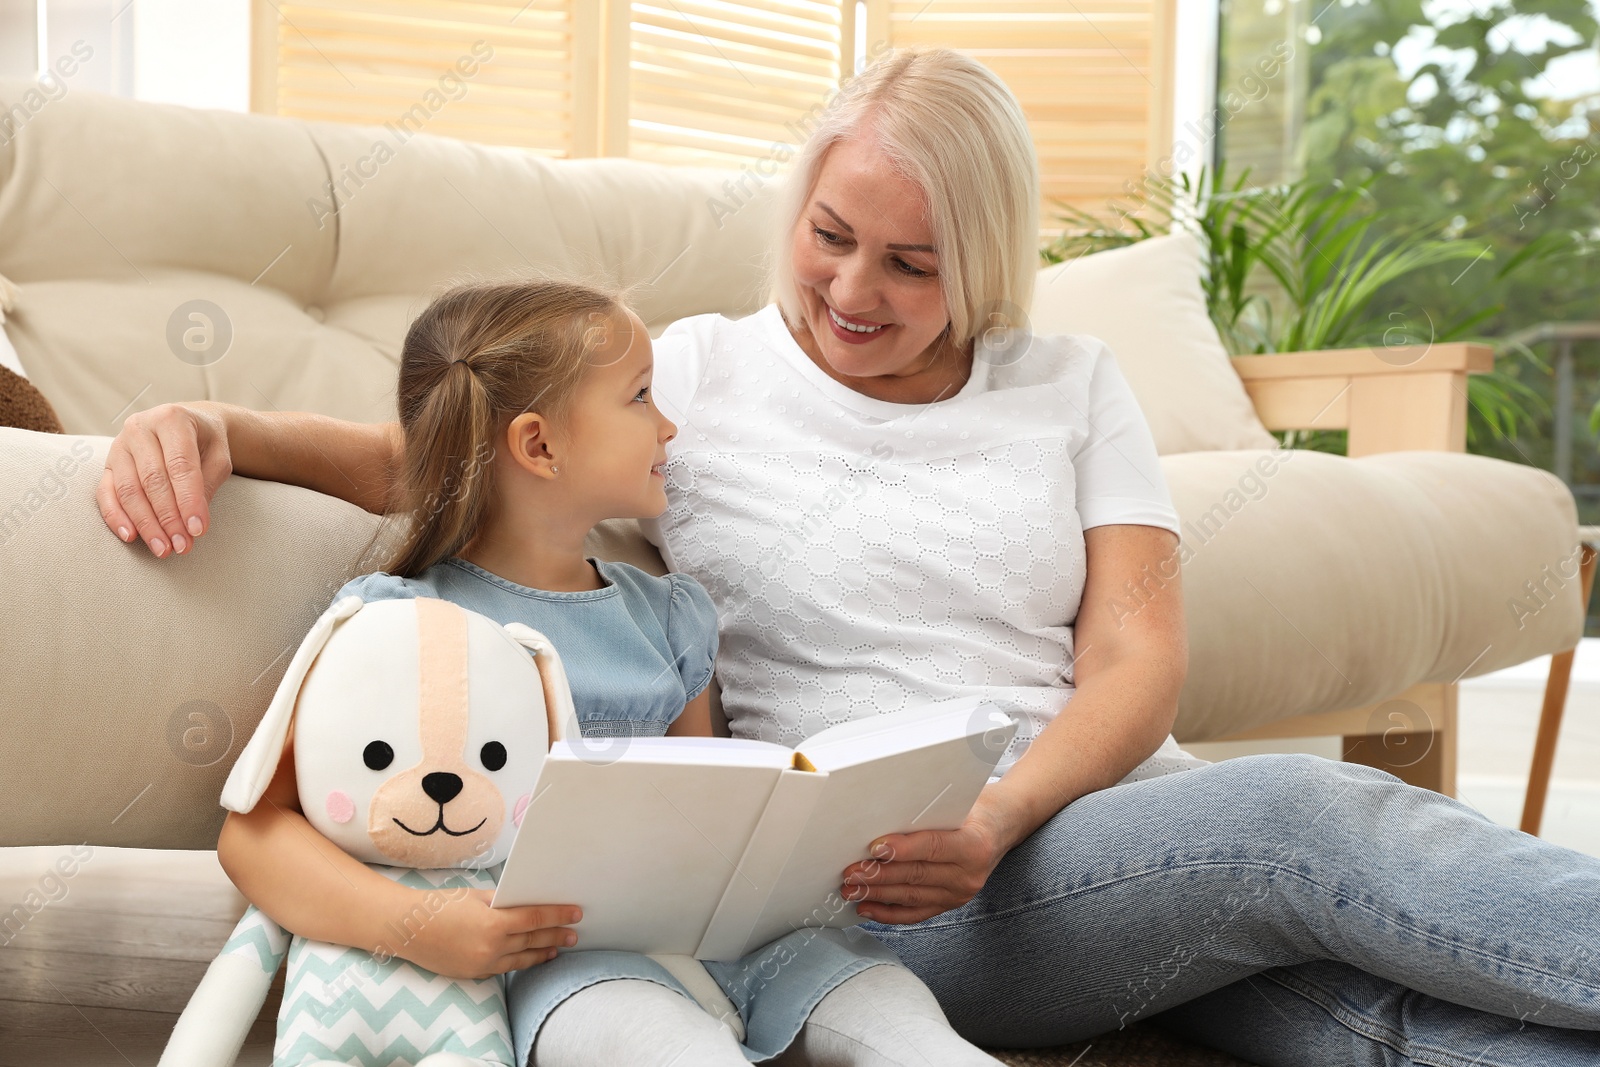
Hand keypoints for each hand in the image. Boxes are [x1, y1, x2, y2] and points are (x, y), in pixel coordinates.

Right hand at [96, 402, 231, 556]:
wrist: (188, 425)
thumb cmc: (206, 443)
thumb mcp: (218, 457)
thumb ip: (207, 484)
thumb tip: (192, 523)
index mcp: (171, 419)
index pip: (180, 465)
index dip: (188, 500)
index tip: (198, 530)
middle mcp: (140, 428)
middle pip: (152, 480)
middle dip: (168, 518)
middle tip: (182, 546)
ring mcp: (119, 445)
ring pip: (129, 490)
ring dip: (146, 523)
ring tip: (163, 549)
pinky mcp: (107, 463)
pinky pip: (105, 493)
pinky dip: (116, 516)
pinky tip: (131, 537)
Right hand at [396, 887, 582, 979]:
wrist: (408, 930)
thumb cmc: (440, 906)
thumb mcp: (475, 896)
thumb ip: (502, 902)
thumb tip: (526, 902)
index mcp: (493, 923)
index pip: (535, 919)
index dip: (558, 915)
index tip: (575, 913)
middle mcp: (491, 947)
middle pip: (533, 941)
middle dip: (556, 936)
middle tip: (574, 933)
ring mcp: (483, 964)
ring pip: (521, 959)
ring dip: (542, 953)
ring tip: (558, 948)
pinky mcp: (474, 974)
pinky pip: (503, 968)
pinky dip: (520, 962)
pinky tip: (530, 958)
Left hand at [839, 805, 1007, 925]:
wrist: (1002, 826)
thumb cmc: (974, 808)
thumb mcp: (958, 803)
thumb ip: (927, 813)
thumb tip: (882, 817)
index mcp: (974, 844)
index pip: (932, 847)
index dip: (902, 849)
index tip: (874, 848)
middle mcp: (969, 874)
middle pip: (917, 875)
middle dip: (879, 875)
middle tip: (851, 872)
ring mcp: (960, 894)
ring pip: (912, 896)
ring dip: (877, 894)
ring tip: (851, 890)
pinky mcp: (950, 904)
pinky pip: (916, 913)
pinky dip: (888, 913)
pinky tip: (867, 908)